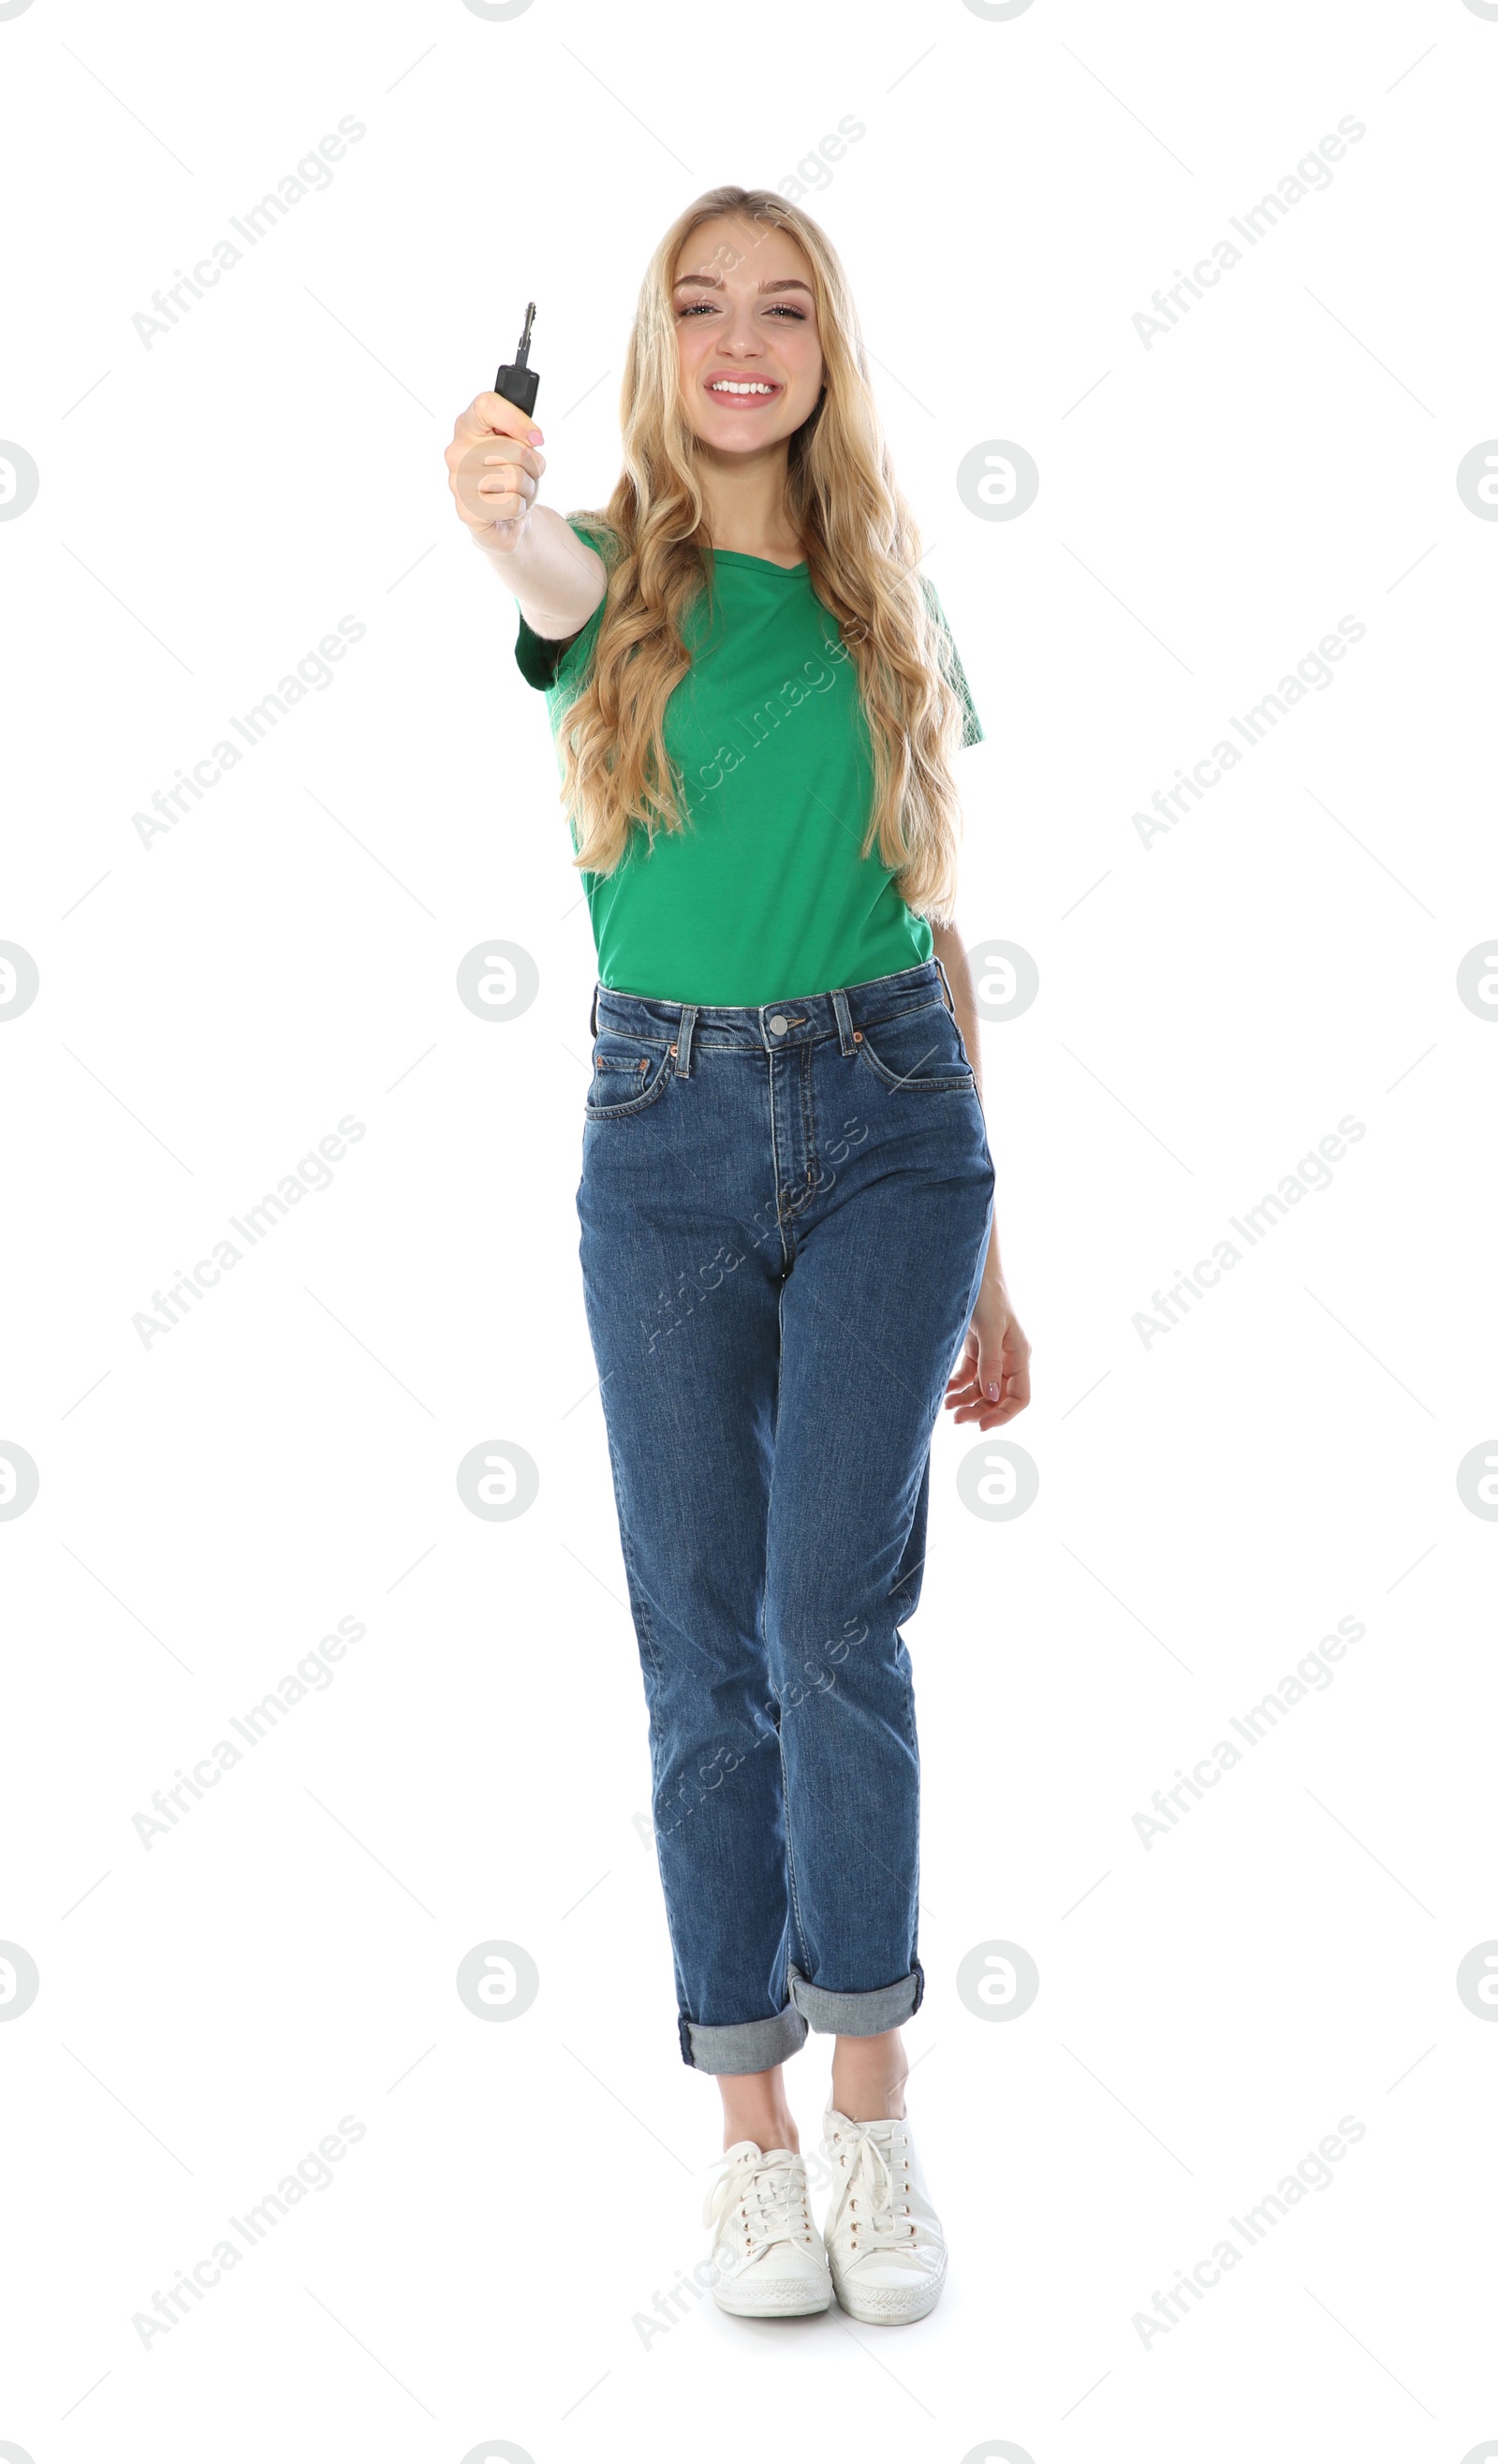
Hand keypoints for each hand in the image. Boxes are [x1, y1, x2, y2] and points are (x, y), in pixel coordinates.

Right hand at [444, 391, 545, 549]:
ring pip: (516, 478)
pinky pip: (512, 503)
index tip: (536, 438)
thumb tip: (532, 438)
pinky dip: (520, 508)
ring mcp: (458, 481)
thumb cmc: (511, 477)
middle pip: (516, 450)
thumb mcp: (521, 448)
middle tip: (524, 474)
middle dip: (532, 466)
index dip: (517, 419)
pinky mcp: (466, 509)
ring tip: (516, 491)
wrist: (504, 519)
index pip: (486, 404)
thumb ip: (522, 435)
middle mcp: (457, 451)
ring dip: (528, 488)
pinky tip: (508, 508)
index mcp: (468, 426)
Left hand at [944, 1277, 1030, 1428]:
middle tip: (956, 1419)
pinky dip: (957, 1387)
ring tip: (947, 1407)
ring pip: (982, 1390)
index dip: (1004, 1415)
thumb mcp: (990, 1329)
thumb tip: (992, 1396)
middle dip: (979, 1410)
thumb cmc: (987, 1295)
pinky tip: (945, 1390)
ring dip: (966, 1401)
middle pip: (998, 1397)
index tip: (982, 1426)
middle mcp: (1008, 1359)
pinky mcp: (976, 1350)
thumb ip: (990, 1363)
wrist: (972, 1271)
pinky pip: (969, 1377)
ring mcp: (991, 1356)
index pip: (1020, 1397)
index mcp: (1019, 1356)